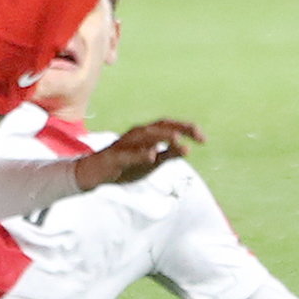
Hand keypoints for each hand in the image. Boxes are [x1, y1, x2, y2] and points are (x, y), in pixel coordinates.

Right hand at [74, 118, 205, 190]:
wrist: (95, 173)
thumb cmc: (125, 166)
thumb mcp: (152, 162)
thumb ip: (168, 154)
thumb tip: (188, 149)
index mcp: (146, 134)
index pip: (169, 125)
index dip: (187, 128)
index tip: (203, 138)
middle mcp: (136, 134)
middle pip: (160, 126)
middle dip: (179, 128)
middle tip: (198, 135)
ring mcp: (125, 144)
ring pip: (145, 136)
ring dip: (162, 136)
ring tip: (178, 139)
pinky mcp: (115, 157)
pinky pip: (128, 154)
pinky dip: (140, 153)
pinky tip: (152, 155)